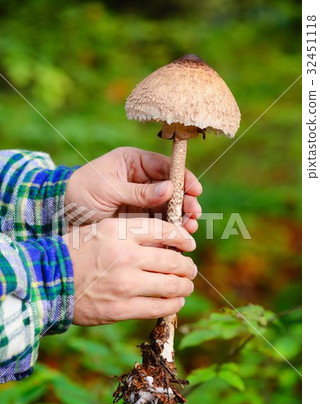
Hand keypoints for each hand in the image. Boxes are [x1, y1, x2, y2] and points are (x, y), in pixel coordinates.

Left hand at [65, 147, 201, 233]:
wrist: (62, 213)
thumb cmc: (81, 191)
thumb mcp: (109, 189)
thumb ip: (139, 192)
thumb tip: (170, 189)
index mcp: (134, 162)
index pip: (165, 166)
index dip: (183, 178)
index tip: (195, 191)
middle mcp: (142, 179)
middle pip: (172, 188)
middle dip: (186, 201)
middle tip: (194, 214)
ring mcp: (142, 200)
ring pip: (169, 207)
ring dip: (182, 217)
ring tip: (190, 228)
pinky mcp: (139, 218)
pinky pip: (159, 222)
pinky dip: (170, 230)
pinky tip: (179, 238)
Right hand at [65, 218, 196, 324]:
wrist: (50, 281)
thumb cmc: (77, 252)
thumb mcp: (103, 230)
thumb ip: (133, 233)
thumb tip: (167, 243)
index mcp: (120, 232)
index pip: (165, 231)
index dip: (183, 238)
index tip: (189, 244)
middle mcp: (125, 256)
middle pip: (173, 261)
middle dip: (188, 266)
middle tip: (191, 269)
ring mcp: (124, 285)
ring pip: (171, 286)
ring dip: (185, 286)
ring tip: (186, 285)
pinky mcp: (121, 309)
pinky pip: (158, 307)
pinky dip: (173, 304)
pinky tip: (175, 301)